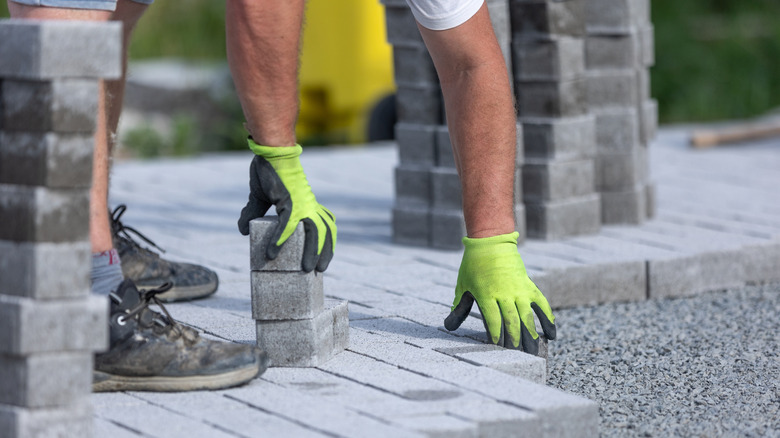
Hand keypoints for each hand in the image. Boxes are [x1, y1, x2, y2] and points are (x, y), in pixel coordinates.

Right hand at [237, 139, 335, 271]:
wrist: (270, 151)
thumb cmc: (268, 170)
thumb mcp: (260, 196)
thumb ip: (253, 213)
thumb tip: (243, 230)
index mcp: (307, 203)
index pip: (324, 224)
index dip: (326, 241)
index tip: (323, 256)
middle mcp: (309, 205)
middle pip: (326, 231)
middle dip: (325, 251)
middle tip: (319, 270)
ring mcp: (301, 203)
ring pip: (315, 232)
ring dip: (312, 251)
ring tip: (306, 269)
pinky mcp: (289, 202)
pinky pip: (286, 226)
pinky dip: (280, 240)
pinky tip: (272, 253)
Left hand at [444, 232, 555, 353]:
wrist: (491, 242)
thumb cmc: (473, 265)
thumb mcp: (463, 285)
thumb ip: (459, 307)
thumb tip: (448, 326)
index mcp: (486, 294)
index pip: (493, 319)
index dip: (496, 334)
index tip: (497, 346)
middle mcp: (504, 293)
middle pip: (511, 320)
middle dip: (515, 339)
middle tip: (517, 354)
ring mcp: (519, 290)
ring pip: (527, 315)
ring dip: (531, 334)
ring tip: (534, 350)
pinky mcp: (529, 286)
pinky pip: (541, 304)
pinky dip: (548, 319)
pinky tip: (552, 334)